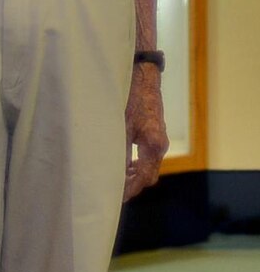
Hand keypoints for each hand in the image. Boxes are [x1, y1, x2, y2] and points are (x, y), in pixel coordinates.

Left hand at [123, 64, 167, 200]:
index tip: (117, 196)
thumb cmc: (132, 97)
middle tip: (115, 191)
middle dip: (133, 185)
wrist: (143, 74)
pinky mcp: (155, 131)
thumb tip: (112, 169)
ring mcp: (159, 137)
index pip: (143, 177)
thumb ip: (120, 148)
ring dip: (134, 174)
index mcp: (153, 145)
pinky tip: (123, 161)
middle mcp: (160, 144)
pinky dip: (136, 163)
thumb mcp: (123, 124)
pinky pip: (148, 155)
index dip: (130, 189)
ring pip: (148, 165)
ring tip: (116, 179)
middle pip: (149, 175)